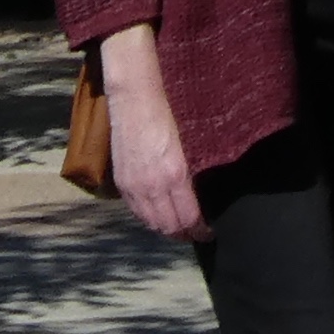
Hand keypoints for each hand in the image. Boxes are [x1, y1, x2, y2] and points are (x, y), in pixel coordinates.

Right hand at [96, 31, 206, 242]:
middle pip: (170, 227)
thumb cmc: (168, 113)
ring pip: (153, 223)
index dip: (200, 230)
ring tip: (180, 228)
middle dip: (185, 234)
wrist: (135, 99)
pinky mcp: (123, 183)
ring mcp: (135, 187)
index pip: (188, 218)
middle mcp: (152, 186)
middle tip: (198, 233)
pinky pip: (138, 213)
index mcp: (174, 175)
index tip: (210, 231)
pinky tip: (159, 214)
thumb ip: (193, 173)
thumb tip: (202, 195)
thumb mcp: (189, 144)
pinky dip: (150, 219)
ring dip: (167, 229)